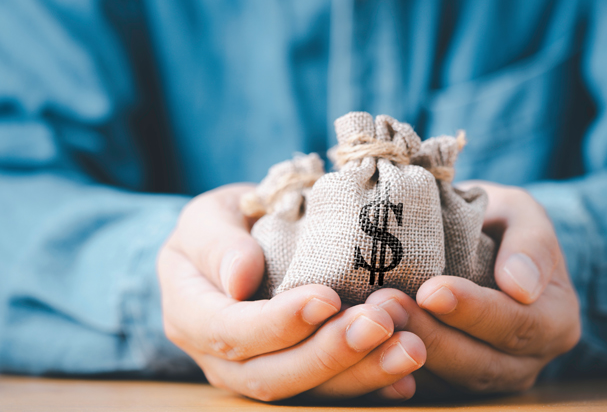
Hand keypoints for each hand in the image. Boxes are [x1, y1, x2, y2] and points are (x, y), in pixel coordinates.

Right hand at [157, 184, 425, 401]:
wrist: (237, 247)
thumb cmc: (225, 225)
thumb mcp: (209, 217)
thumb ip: (218, 243)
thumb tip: (239, 279)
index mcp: (191, 315)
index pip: (231, 331)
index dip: (279, 323)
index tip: (328, 298)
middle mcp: (220, 359)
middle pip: (272, 375)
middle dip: (331, 354)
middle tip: (382, 323)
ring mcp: (258, 375)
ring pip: (307, 392)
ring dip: (361, 374)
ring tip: (409, 348)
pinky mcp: (295, 379)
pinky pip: (330, 394)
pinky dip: (370, 389)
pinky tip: (406, 381)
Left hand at [367, 182, 579, 396]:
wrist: (482, 247)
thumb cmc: (501, 224)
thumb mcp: (522, 215)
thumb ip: (530, 243)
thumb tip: (520, 286)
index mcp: (555, 320)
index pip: (517, 324)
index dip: (473, 312)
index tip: (432, 290)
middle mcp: (528, 361)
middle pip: (480, 363)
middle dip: (430, 336)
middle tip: (386, 305)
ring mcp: (492, 379)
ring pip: (451, 383)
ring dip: (406, 355)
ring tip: (368, 321)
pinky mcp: (456, 386)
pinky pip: (429, 390)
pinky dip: (395, 373)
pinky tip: (364, 351)